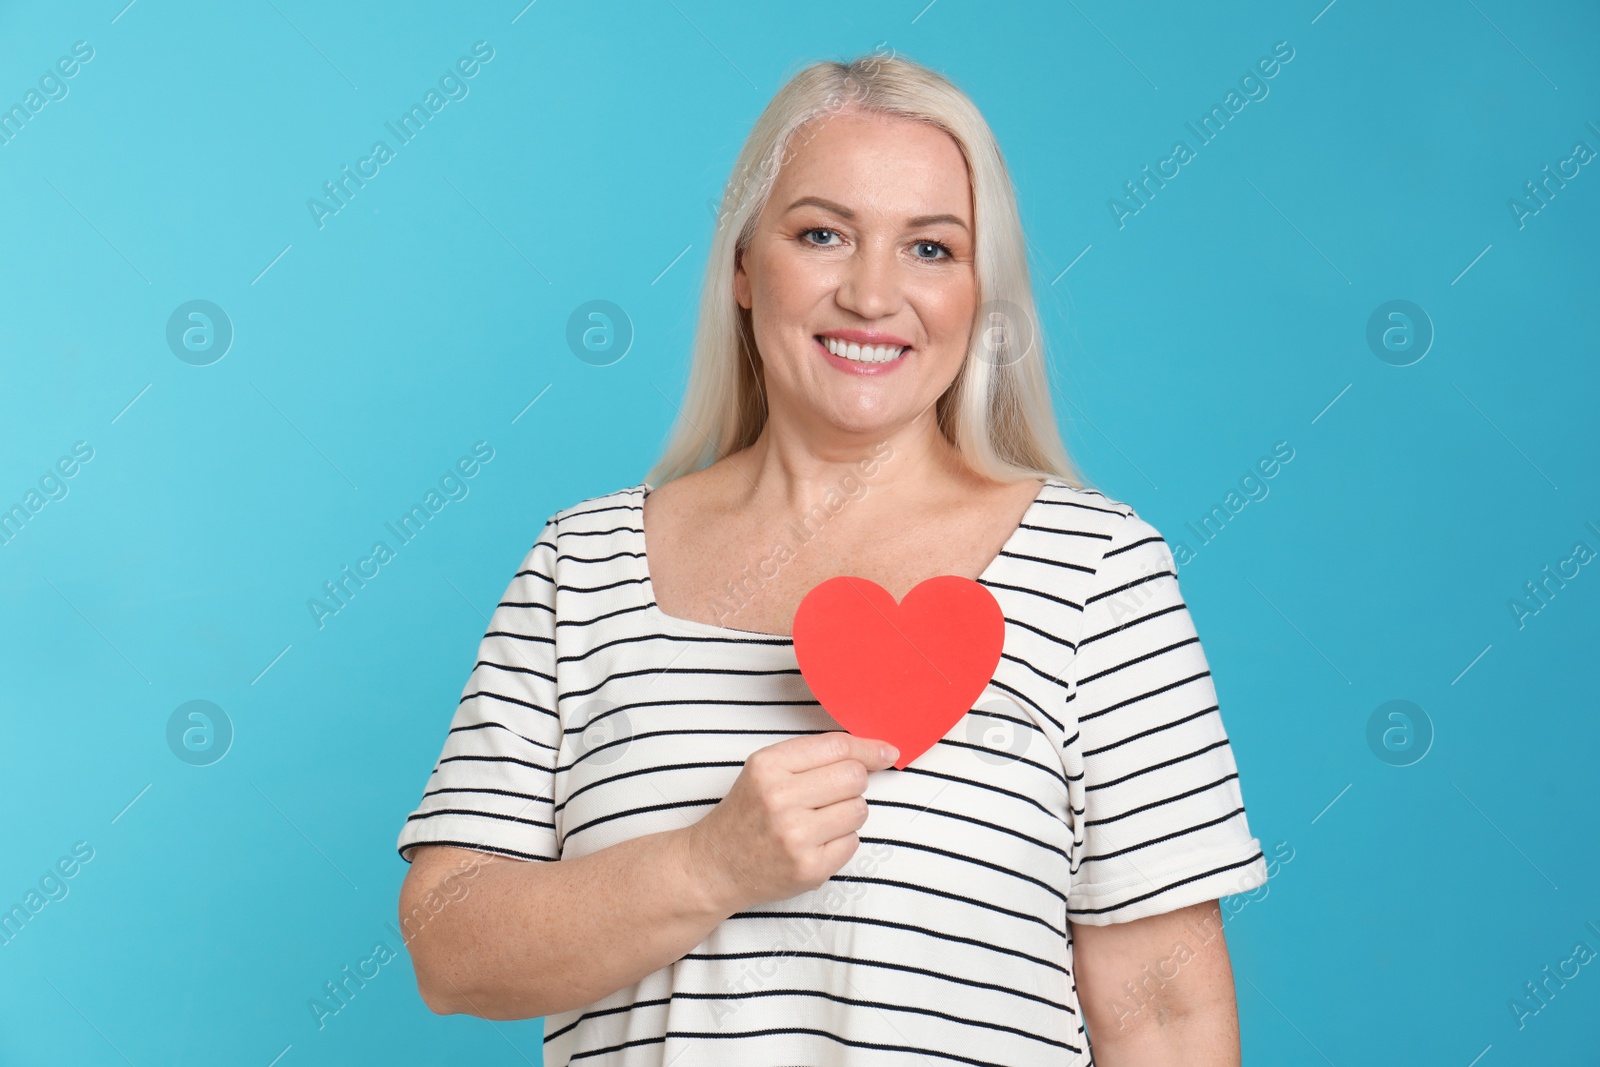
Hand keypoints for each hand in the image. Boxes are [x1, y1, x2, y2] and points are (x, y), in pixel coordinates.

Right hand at [687, 731, 897, 912]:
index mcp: (768, 766)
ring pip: (859, 809)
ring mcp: (795, 836)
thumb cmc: (747, 813)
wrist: (715, 865)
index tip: (887, 753)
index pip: (837, 746)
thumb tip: (880, 751)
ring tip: (819, 820)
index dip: (868, 748)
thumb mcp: (765, 770)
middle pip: (854, 777)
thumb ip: (813, 756)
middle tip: (832, 794)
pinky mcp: (809, 868)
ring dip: (848, 813)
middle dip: (854, 783)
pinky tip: (815, 843)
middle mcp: (780, 799)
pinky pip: (854, 842)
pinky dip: (841, 841)